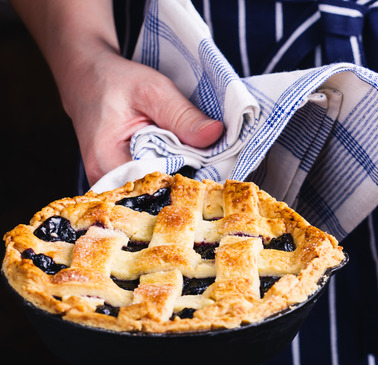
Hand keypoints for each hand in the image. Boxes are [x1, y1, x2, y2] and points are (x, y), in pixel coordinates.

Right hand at [61, 50, 223, 184]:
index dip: (186, 183)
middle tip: (214, 173)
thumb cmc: (115, 82)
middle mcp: (104, 180)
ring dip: (178, 182)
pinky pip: (148, 185)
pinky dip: (168, 177)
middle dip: (186, 185)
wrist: (85, 78)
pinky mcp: (119, 180)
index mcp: (107, 160)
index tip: (213, 175)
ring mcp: (110, 183)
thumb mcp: (153, 90)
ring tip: (200, 169)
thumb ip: (182, 115)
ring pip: (153, 193)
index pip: (154, 186)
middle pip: (154, 195)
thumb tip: (215, 135)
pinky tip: (184, 167)